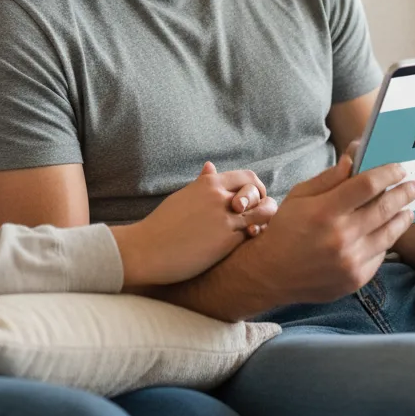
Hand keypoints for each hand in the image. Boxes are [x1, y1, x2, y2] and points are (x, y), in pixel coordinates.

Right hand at [112, 162, 269, 286]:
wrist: (147, 249)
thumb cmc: (163, 224)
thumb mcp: (184, 196)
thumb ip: (202, 183)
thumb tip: (211, 166)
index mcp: (209, 183)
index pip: (247, 177)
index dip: (256, 188)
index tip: (254, 200)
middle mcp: (219, 197)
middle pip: (258, 192)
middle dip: (265, 201)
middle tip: (261, 214)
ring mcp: (225, 219)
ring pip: (262, 213)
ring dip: (266, 219)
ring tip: (261, 228)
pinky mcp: (226, 241)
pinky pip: (251, 235)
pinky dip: (255, 236)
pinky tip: (251, 243)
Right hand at [241, 154, 414, 305]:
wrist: (272, 273)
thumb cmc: (286, 228)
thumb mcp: (300, 195)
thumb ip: (330, 177)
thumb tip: (354, 156)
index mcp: (325, 211)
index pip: (367, 185)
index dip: (387, 173)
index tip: (399, 168)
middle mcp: (342, 236)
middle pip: (384, 208)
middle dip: (403, 193)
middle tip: (414, 185)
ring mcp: (351, 260)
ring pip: (389, 234)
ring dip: (402, 217)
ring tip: (408, 208)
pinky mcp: (356, 278)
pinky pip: (380, 255)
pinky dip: (387, 240)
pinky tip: (388, 230)